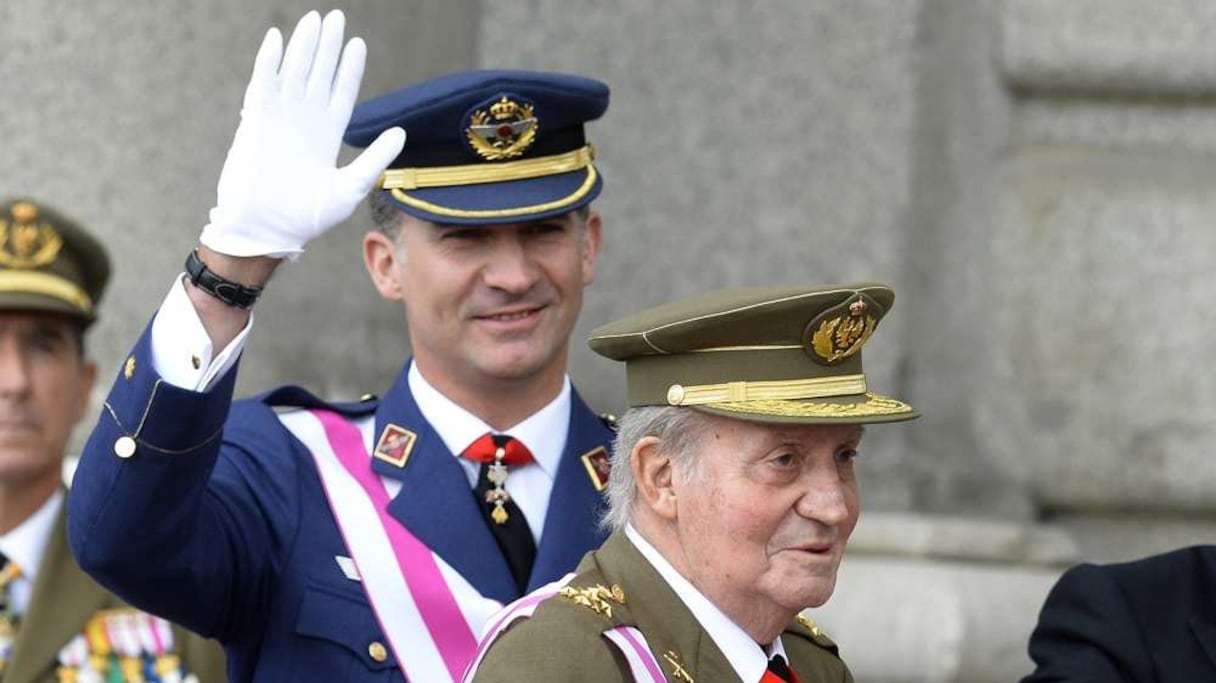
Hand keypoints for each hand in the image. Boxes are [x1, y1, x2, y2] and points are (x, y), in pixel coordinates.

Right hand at [199, 10, 404, 258]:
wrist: (266, 231)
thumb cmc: (306, 218)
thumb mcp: (350, 188)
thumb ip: (374, 159)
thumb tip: (401, 132)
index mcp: (327, 136)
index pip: (341, 92)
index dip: (348, 68)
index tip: (357, 43)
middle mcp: (304, 122)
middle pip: (318, 74)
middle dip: (327, 46)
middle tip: (335, 16)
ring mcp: (280, 120)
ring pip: (294, 72)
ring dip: (303, 46)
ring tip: (314, 20)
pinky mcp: (256, 122)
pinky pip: (263, 84)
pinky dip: (269, 61)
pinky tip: (277, 38)